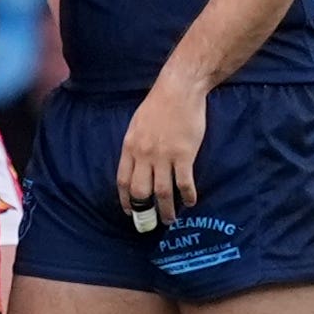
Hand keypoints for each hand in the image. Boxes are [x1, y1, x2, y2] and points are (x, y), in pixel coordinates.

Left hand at [116, 73, 208, 225]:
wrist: (178, 91)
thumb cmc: (157, 106)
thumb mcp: (136, 125)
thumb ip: (135, 146)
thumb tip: (134, 163)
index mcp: (130, 147)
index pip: (123, 180)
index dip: (124, 199)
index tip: (128, 211)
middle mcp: (144, 155)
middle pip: (140, 190)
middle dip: (144, 210)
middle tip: (150, 222)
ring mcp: (164, 156)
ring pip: (162, 192)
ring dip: (166, 209)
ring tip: (169, 220)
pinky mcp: (184, 155)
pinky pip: (184, 182)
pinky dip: (187, 196)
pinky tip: (190, 202)